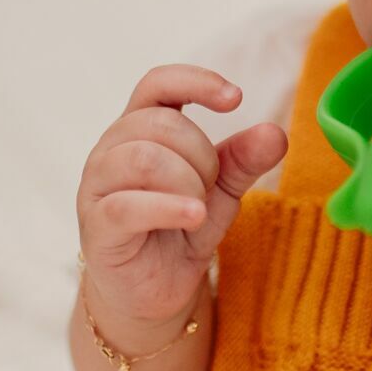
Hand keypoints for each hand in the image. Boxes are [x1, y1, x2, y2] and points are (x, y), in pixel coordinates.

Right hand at [76, 65, 285, 346]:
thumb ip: (244, 160)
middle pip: (158, 122)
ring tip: (199, 209)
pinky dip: (170, 208)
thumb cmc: (182, 226)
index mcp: (139, 128)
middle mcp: (111, 149)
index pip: (157, 83)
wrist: (157, 289)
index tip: (235, 98)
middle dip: (201, 153)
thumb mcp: (222, 190)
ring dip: (187, 181)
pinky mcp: (96, 226)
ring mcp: (97, 186)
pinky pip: (129, 205)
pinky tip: (194, 216)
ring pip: (143, 158)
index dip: (195, 81)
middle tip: (211, 186)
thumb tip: (275, 133)